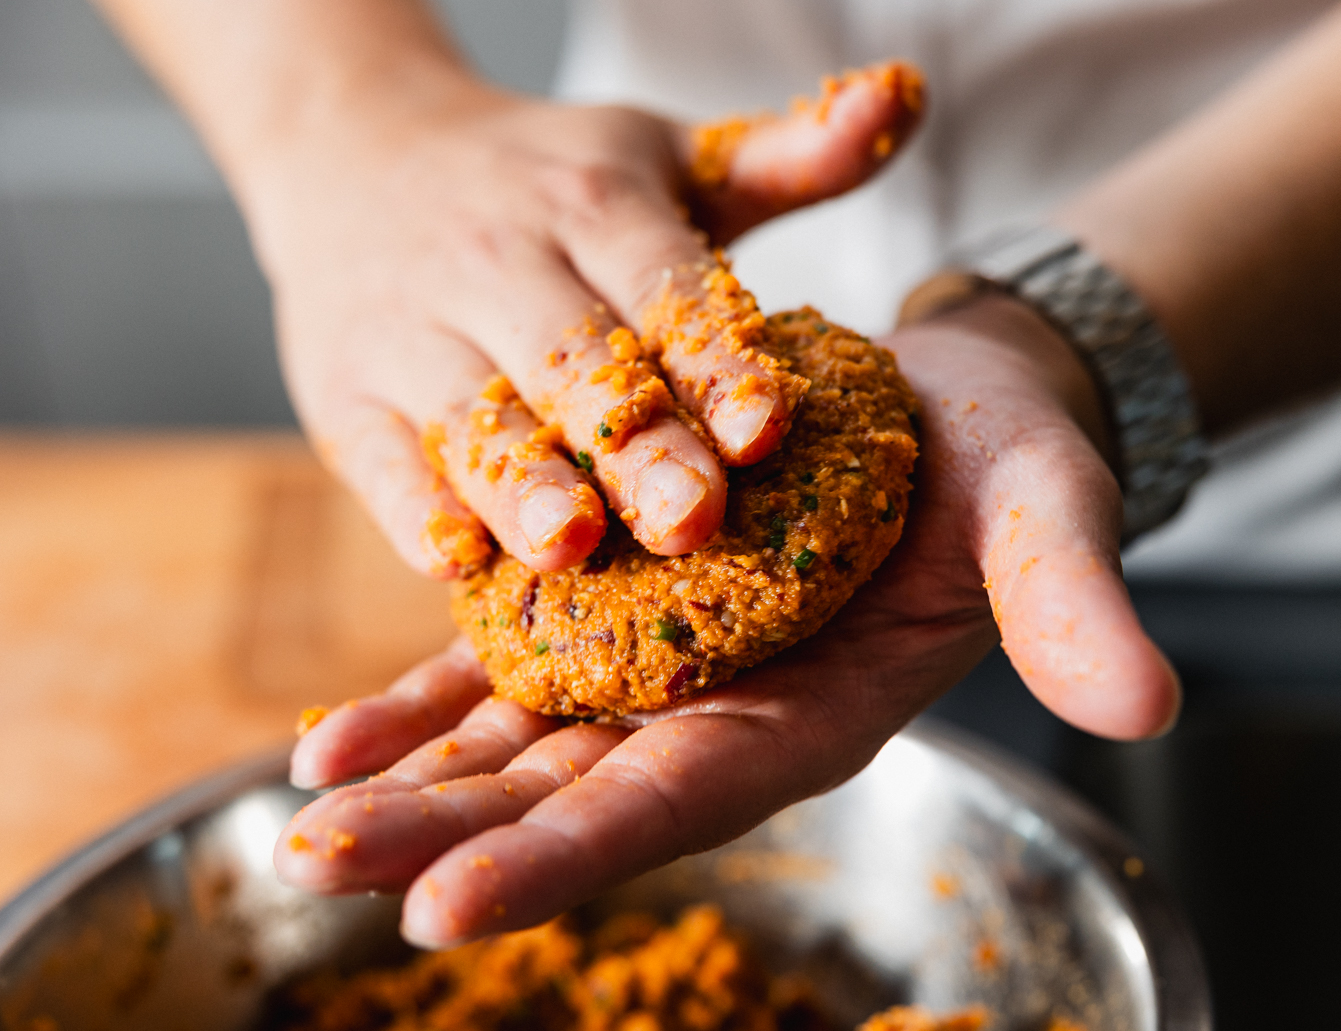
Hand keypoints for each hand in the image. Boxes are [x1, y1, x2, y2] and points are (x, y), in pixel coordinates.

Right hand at [246, 64, 922, 574]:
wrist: (354, 149)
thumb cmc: (544, 179)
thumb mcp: (669, 156)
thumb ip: (791, 154)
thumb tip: (903, 99)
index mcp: (594, 204)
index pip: (665, 286)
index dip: (717, 359)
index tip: (768, 429)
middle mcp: (500, 261)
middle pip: (576, 362)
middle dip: (636, 444)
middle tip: (694, 520)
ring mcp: (411, 329)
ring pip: (471, 412)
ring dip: (519, 482)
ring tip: (571, 546)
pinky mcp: (343, 391)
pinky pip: (375, 456)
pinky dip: (410, 505)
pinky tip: (452, 560)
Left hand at [274, 292, 1179, 945]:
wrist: (959, 402)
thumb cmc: (1011, 465)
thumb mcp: (1049, 519)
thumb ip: (1074, 608)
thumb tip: (1143, 702)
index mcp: (815, 717)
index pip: (682, 802)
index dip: (570, 855)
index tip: (444, 905)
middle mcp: (724, 709)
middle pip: (573, 791)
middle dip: (448, 834)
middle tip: (311, 868)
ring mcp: (668, 664)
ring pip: (524, 741)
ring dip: (417, 776)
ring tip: (298, 812)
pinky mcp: (627, 602)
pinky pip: (511, 663)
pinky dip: (429, 696)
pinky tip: (337, 732)